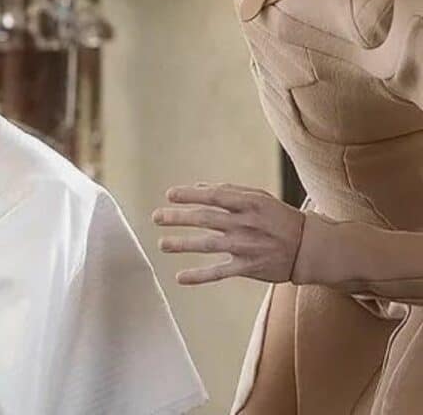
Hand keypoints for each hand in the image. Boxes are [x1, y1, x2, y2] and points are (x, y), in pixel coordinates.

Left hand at [152, 183, 305, 285]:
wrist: (308, 247)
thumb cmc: (279, 217)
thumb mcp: (258, 197)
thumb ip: (228, 191)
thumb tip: (198, 188)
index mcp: (248, 203)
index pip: (213, 197)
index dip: (190, 195)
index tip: (169, 195)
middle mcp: (245, 223)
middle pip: (205, 219)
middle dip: (178, 218)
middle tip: (157, 217)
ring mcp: (245, 247)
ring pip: (208, 245)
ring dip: (183, 244)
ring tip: (162, 243)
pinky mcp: (247, 267)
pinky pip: (219, 273)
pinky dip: (199, 276)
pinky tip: (180, 277)